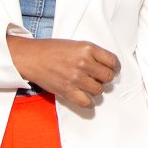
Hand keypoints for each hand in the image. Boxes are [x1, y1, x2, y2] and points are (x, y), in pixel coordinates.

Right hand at [6, 35, 120, 108]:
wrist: (32, 57)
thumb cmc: (53, 50)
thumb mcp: (76, 44)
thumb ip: (93, 54)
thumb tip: (107, 66)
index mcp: (88, 48)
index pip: (113, 61)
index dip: (115, 67)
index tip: (113, 69)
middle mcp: (84, 63)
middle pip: (108, 77)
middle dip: (106, 78)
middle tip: (99, 77)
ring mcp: (76, 78)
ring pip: (99, 90)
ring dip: (96, 89)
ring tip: (89, 84)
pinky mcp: (67, 91)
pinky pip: (86, 102)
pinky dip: (89, 102)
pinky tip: (86, 96)